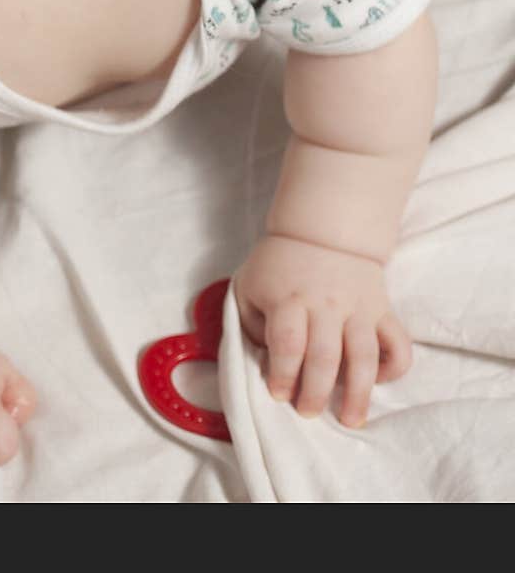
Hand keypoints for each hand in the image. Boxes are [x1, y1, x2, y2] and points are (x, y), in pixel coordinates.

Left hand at [233, 234, 411, 427]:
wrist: (323, 230)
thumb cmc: (278, 266)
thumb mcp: (249, 286)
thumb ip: (250, 324)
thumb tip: (265, 362)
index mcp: (289, 298)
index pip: (287, 341)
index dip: (282, 373)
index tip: (278, 393)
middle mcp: (326, 303)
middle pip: (324, 355)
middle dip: (314, 391)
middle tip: (307, 412)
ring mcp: (359, 307)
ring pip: (365, 355)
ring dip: (359, 392)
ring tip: (349, 419)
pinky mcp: (382, 310)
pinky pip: (399, 343)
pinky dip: (395, 367)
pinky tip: (379, 381)